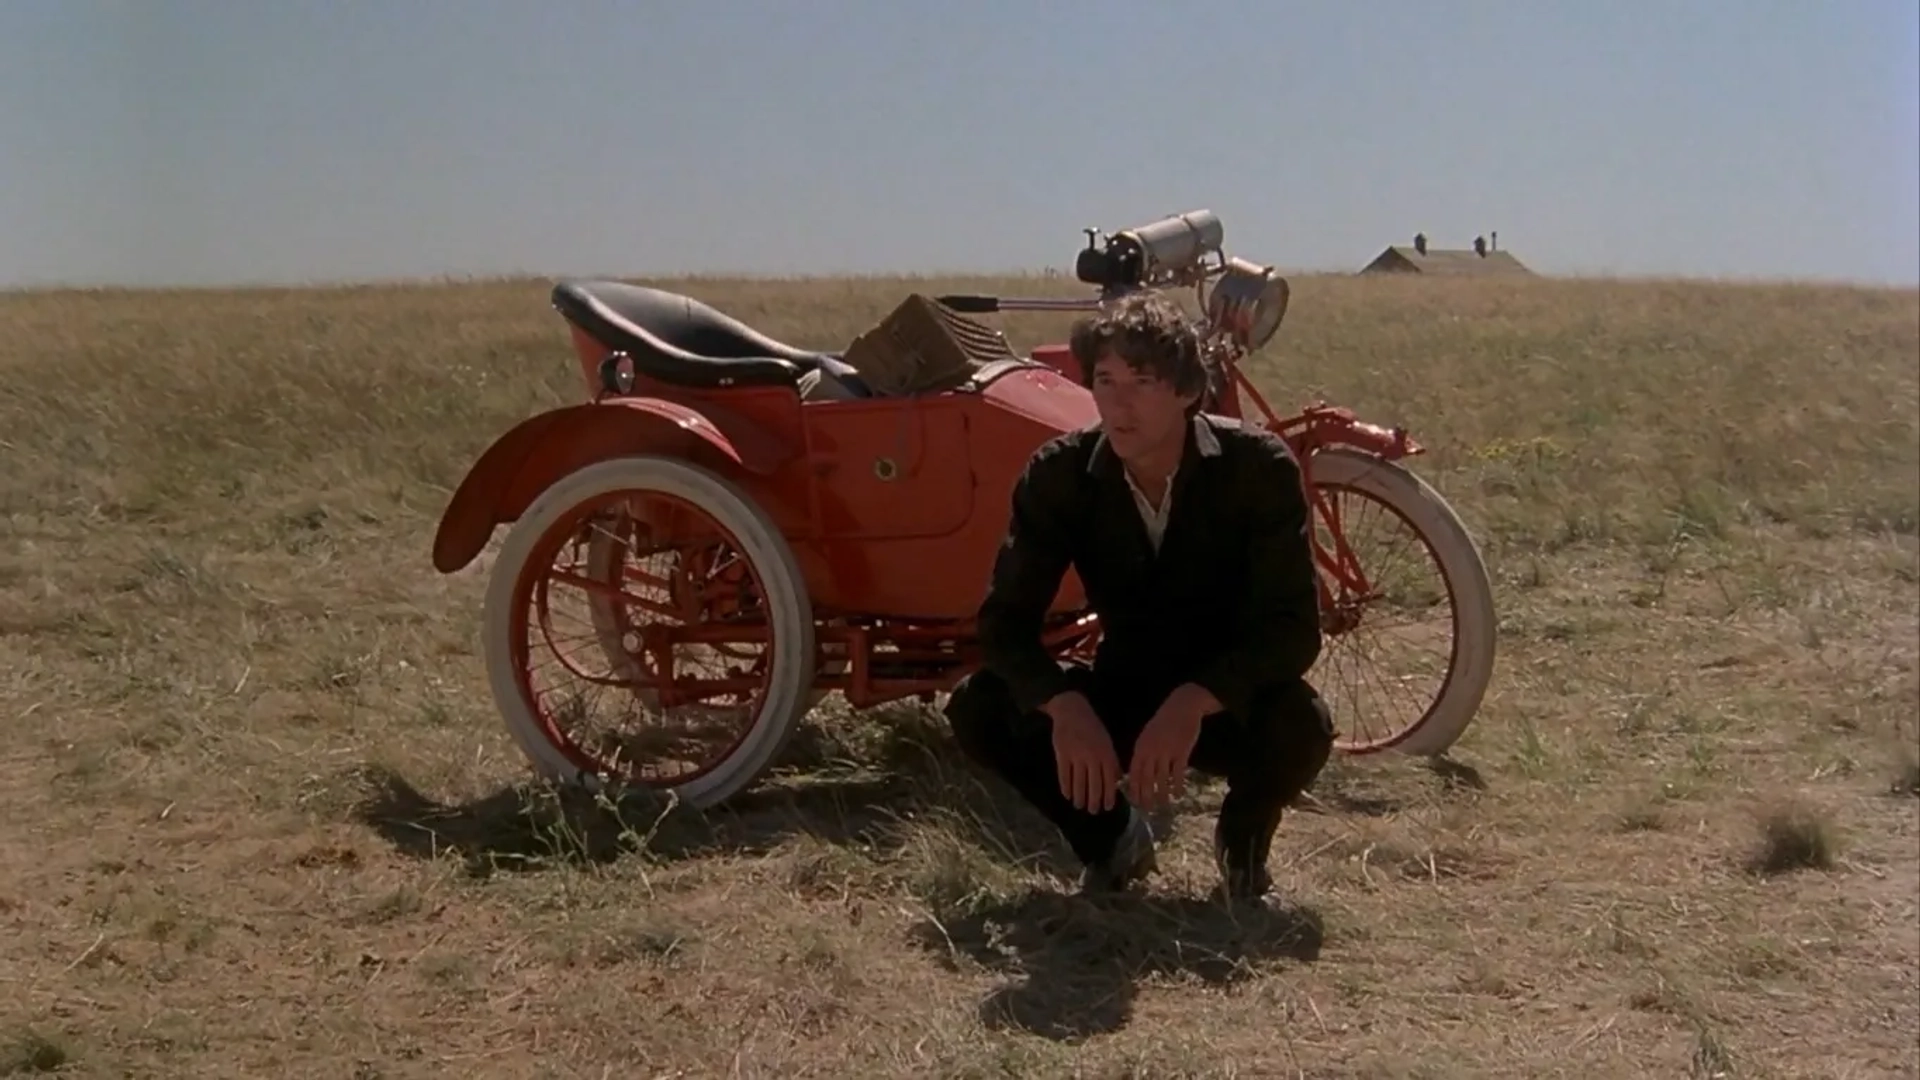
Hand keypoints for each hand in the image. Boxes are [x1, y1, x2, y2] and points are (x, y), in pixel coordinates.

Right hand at [1044, 691, 1120, 812]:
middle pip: (1094, 784)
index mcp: (1106, 754)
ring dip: (1079, 797)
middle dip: (1094, 801)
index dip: (1108, 795)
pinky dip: (1065, 787)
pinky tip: (1067, 795)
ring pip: (1078, 783)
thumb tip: (1116, 782)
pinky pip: (1064, 775)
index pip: (1109, 780)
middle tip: (1093, 811)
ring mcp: (1076, 756)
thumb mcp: (1107, 742)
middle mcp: (1092, 757)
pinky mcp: (1062, 754)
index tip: (1107, 807)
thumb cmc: (1092, 728)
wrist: (1073, 711)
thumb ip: (1111, 761)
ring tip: (1079, 805)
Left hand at [1125, 684, 1216, 809]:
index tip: (1134, 802)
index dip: (1134, 788)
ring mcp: (1166, 752)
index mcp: (1141, 747)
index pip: (1134, 772)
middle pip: (1146, 779)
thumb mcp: (1148, 735)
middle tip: (1146, 809)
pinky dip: (1177, 785)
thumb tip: (1137, 773)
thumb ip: (1143, 753)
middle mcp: (1151, 751)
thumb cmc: (1164, 721)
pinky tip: (1178, 794)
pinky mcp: (1181, 752)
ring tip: (1163, 804)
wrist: (1182, 707)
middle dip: (1145, 796)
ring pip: (1162, 779)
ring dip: (1162, 794)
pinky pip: (1178, 773)